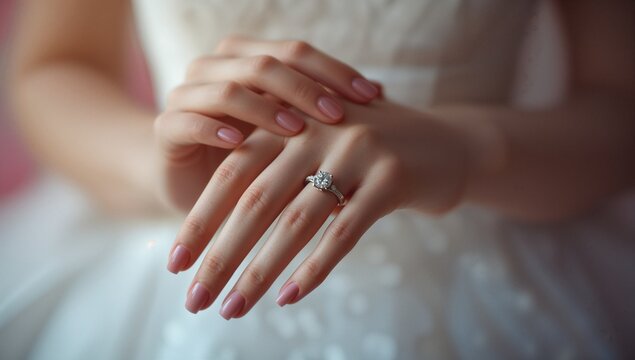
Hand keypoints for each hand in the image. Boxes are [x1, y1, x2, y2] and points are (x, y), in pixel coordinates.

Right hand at [153, 37, 379, 211]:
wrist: (193, 182)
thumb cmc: (252, 155)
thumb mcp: (291, 134)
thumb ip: (323, 114)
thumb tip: (384, 98)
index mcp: (246, 59)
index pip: (295, 51)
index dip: (334, 70)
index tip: (372, 96)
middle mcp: (215, 68)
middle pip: (264, 64)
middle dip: (305, 88)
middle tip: (338, 114)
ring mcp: (187, 95)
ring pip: (227, 87)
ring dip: (264, 108)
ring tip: (296, 130)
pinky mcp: (167, 128)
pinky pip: (188, 121)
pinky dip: (214, 129)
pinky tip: (240, 143)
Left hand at [167, 99, 470, 317]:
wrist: (446, 144)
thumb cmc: (368, 155)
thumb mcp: (318, 154)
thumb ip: (275, 176)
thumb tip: (219, 234)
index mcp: (291, 120)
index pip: (232, 171)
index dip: (200, 219)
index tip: (175, 264)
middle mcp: (318, 130)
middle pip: (255, 201)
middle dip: (220, 255)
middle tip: (193, 298)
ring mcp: (357, 152)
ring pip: (296, 222)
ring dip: (259, 272)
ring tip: (231, 308)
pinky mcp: (391, 178)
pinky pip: (344, 232)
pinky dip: (313, 268)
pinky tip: (288, 298)